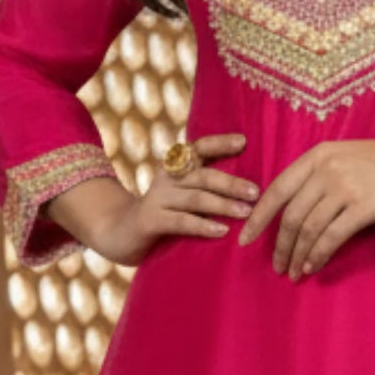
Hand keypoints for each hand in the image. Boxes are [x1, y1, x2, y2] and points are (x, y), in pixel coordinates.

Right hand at [70, 134, 257, 265]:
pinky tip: (221, 231)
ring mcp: (157, 198)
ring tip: (246, 212)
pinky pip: (181, 222)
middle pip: (203, 175)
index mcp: (175, 167)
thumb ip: (204, 186)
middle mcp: (166, 178)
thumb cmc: (162, 213)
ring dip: (223, 205)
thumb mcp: (180, 194)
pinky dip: (202, 226)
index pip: (199, 148)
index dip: (220, 143)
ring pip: (195, 198)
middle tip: (256, 192)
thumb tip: (247, 187)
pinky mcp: (150, 221)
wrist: (118, 232)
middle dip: (232, 183)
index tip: (244, 141)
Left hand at [235, 137, 374, 277]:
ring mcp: (344, 187)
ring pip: (309, 229)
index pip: (277, 189)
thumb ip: (315, 175)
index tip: (245, 239)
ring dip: (297, 255)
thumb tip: (288, 210)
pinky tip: (311, 267)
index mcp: (316, 156)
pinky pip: (331, 237)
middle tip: (276, 266)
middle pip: (291, 215)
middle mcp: (326, 170)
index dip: (258, 217)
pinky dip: (318, 255)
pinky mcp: (363, 206)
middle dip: (280, 245)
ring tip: (293, 272)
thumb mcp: (342, 157)